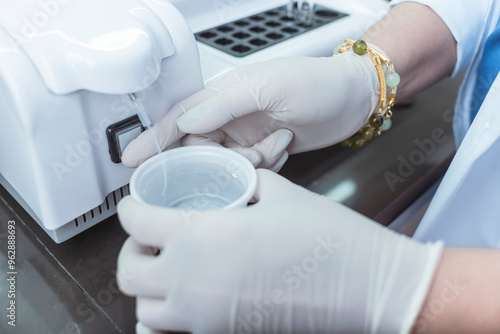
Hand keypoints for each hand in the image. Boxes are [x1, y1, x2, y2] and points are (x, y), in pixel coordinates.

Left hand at [117, 169, 442, 333]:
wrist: (365, 285)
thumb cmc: (326, 235)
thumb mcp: (279, 191)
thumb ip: (241, 183)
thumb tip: (227, 183)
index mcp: (205, 235)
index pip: (138, 223)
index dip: (130, 208)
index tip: (137, 204)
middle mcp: (194, 280)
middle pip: (128, 271)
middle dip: (131, 248)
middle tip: (149, 234)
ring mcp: (206, 314)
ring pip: (145, 307)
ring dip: (147, 283)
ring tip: (168, 264)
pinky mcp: (223, 332)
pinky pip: (173, 328)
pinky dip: (167, 311)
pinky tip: (189, 292)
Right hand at [122, 53, 380, 169]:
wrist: (353, 98)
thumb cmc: (314, 83)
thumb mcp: (267, 87)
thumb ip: (223, 105)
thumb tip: (184, 122)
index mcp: (223, 96)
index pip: (178, 119)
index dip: (153, 139)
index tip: (130, 161)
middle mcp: (229, 117)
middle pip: (199, 149)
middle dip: (219, 161)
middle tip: (246, 158)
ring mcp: (245, 135)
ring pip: (226, 164)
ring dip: (250, 163)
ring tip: (278, 143)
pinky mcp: (263, 151)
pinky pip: (250, 170)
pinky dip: (267, 164)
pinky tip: (285, 146)